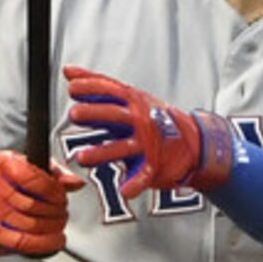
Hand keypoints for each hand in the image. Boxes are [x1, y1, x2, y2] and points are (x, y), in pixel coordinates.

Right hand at [0, 150, 83, 258]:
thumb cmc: (5, 184)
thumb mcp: (27, 166)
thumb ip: (53, 172)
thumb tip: (75, 182)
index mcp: (1, 164)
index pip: (33, 178)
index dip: (54, 190)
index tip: (62, 196)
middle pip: (33, 204)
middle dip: (56, 211)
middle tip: (63, 212)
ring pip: (31, 225)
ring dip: (53, 227)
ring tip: (59, 224)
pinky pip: (22, 242)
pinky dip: (44, 243)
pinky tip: (55, 240)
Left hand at [64, 65, 237, 197]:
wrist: (193, 143)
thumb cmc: (154, 118)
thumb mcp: (130, 97)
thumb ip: (98, 86)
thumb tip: (68, 71)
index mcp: (132, 102)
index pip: (110, 91)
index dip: (92, 88)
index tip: (73, 87)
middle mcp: (139, 121)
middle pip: (114, 116)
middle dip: (94, 114)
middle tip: (75, 114)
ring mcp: (146, 144)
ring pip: (122, 148)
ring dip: (102, 153)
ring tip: (82, 158)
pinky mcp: (153, 166)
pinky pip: (143, 176)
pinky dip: (134, 184)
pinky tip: (125, 191)